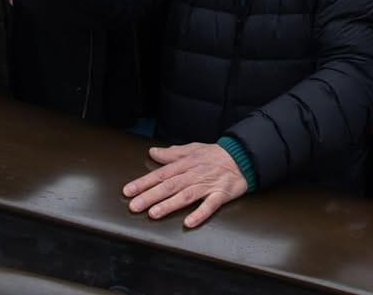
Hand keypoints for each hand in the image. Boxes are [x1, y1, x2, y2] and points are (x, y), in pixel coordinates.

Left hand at [123, 143, 247, 228]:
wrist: (244, 156)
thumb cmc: (216, 155)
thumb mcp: (193, 149)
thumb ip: (173, 153)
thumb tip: (153, 152)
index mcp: (187, 163)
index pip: (162, 173)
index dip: (144, 182)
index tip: (128, 191)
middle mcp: (195, 174)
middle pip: (170, 185)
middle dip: (151, 196)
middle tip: (134, 206)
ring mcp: (208, 184)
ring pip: (186, 195)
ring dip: (170, 205)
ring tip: (154, 213)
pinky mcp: (222, 194)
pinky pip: (210, 205)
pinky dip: (200, 213)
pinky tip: (189, 222)